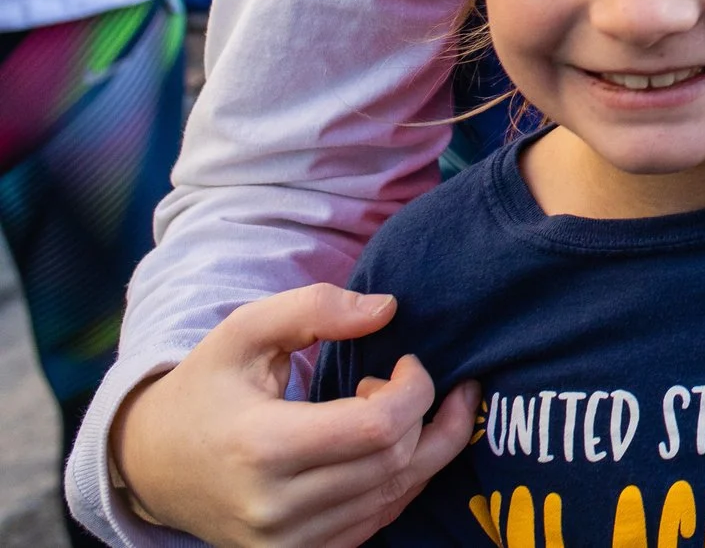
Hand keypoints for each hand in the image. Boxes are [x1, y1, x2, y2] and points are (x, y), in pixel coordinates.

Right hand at [111, 283, 478, 547]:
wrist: (151, 464)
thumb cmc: (205, 388)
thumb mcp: (244, 331)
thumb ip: (315, 308)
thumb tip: (387, 309)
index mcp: (262, 447)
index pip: (378, 427)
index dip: (414, 389)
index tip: (405, 363)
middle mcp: (275, 507)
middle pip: (395, 461)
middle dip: (424, 413)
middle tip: (402, 381)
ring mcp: (286, 542)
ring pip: (396, 495)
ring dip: (423, 446)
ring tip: (406, 407)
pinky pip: (378, 521)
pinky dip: (402, 480)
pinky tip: (392, 445)